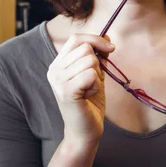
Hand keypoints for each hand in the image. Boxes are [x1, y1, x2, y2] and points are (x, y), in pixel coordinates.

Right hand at [47, 34, 114, 148]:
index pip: (76, 38)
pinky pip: (90, 74)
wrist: (85, 131)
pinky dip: (96, 85)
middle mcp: (54, 70)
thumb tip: (107, 35)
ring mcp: (58, 81)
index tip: (111, 48)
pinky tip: (89, 95)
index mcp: (58, 63)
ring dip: (97, 76)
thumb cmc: (90, 103)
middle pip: (86, 48)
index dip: (95, 39)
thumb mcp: (96, 74)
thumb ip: (99, 55)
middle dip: (98, 63)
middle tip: (93, 81)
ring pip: (90, 61)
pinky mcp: (66, 91)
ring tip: (90, 89)